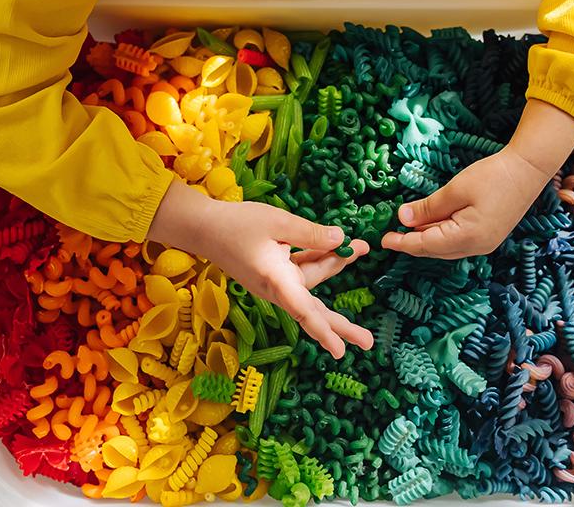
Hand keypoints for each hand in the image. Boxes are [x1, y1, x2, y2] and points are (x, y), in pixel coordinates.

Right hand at [149, 182, 373, 357]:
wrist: (204, 227)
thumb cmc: (237, 224)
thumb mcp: (278, 222)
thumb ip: (311, 234)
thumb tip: (342, 240)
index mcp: (276, 281)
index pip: (304, 310)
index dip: (324, 331)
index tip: (341, 351)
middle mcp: (277, 289)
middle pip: (314, 310)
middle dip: (342, 324)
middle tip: (369, 342)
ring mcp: (276, 284)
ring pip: (312, 282)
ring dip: (335, 265)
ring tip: (361, 249)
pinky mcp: (274, 276)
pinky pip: (302, 273)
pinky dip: (318, 259)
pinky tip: (336, 245)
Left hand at [382, 99, 573, 258]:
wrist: (528, 169)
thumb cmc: (493, 176)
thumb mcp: (455, 189)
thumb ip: (428, 208)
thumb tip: (403, 219)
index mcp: (468, 237)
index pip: (426, 245)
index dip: (403, 243)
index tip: (383, 240)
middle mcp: (477, 247)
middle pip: (435, 250)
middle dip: (412, 242)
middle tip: (391, 234)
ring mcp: (484, 244)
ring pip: (445, 247)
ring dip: (426, 238)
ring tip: (407, 227)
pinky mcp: (488, 236)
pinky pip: (457, 241)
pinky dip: (440, 234)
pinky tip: (430, 223)